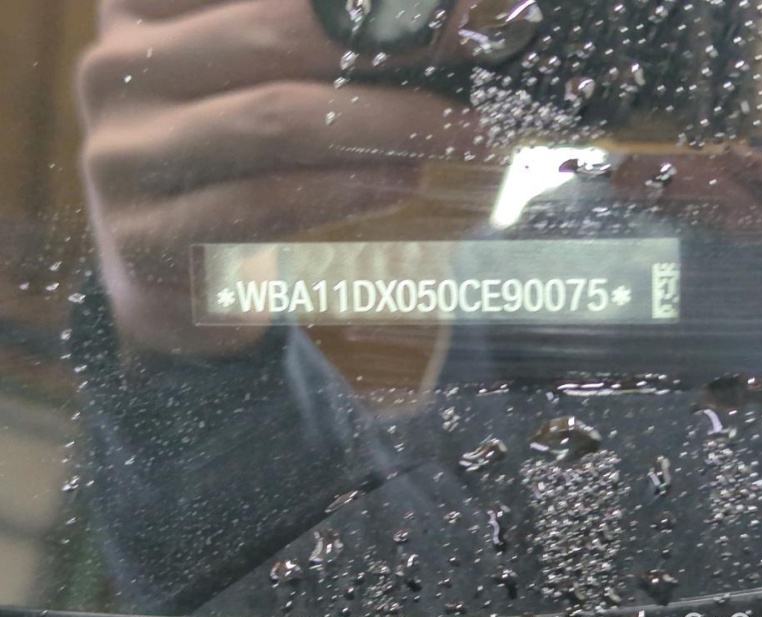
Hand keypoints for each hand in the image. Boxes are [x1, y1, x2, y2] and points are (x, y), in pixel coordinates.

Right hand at [78, 0, 481, 355]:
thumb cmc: (230, 157)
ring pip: (276, 118)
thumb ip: (312, 41)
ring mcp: (120, 155)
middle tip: (473, 55)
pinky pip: (267, 202)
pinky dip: (348, 189)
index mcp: (141, 5)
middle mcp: (114, 68)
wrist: (172, 271)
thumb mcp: (251, 76)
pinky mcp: (144, 237)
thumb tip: (435, 18)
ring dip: (390, 123)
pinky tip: (403, 180)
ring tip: (462, 129)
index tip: (449, 3)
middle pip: (275, 35)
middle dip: (394, 45)